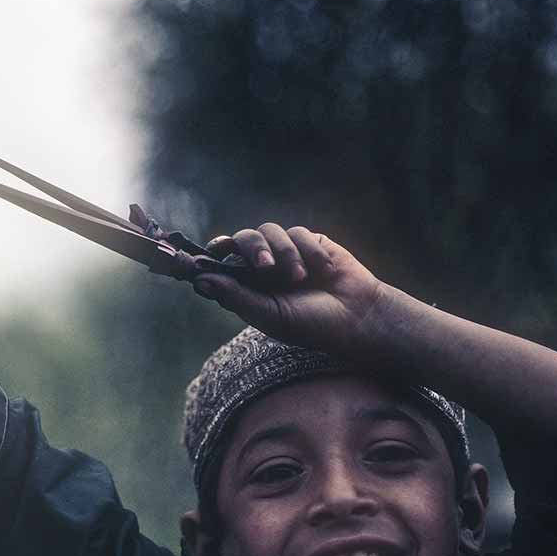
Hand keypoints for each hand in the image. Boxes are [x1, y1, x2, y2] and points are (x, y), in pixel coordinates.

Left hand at [193, 223, 386, 355]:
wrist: (357, 317)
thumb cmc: (311, 324)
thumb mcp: (270, 315)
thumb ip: (235, 297)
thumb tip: (199, 281)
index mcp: (246, 285)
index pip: (219, 262)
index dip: (210, 254)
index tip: (209, 252)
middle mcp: (261, 267)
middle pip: (241, 239)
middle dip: (252, 248)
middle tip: (266, 267)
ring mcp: (285, 252)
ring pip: (268, 231)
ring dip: (284, 253)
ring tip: (301, 278)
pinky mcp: (309, 242)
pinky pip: (298, 233)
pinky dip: (309, 252)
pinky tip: (324, 272)